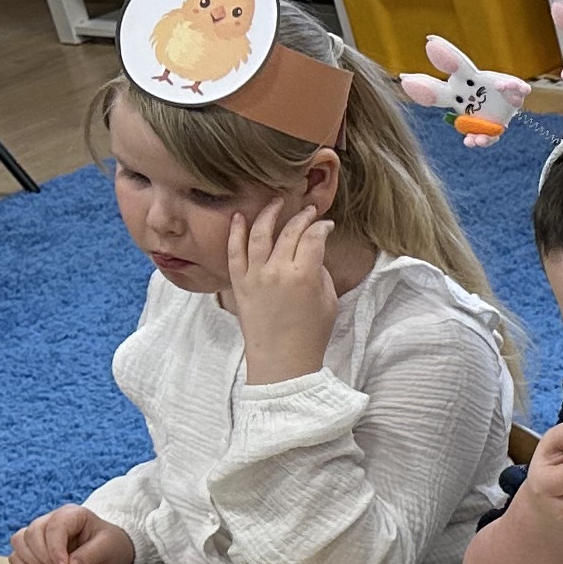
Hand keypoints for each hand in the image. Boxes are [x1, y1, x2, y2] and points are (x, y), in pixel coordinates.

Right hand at [9, 506, 137, 563]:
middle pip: (31, 534)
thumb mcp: (108, 548)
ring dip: (33, 562)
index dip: (55, 550)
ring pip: (19, 542)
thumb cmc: (110, 545)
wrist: (107, 551)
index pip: (53, 528)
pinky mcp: (31, 546)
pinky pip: (15, 556)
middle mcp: (50, 519)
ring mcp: (38, 531)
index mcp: (71, 514)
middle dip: (44, 557)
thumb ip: (90, 555)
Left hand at [221, 199, 342, 385]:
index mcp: (304, 275)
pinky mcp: (238, 283)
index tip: (327, 225)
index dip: (323, 227)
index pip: (314, 237)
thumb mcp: (328, 301)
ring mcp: (254, 275)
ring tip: (275, 202)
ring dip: (268, 214)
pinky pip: (234, 251)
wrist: (282, 361)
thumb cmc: (310, 335)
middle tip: (308, 211)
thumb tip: (311, 253)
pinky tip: (240, 217)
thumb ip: (320, 272)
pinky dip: (236, 232)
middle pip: (289, 231)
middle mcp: (277, 270)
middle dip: (301, 217)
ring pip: (259, 234)